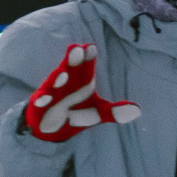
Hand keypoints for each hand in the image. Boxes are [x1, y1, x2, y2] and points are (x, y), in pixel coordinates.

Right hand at [23, 43, 140, 141]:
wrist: (52, 129)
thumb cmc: (76, 113)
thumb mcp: (97, 113)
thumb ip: (115, 112)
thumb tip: (138, 110)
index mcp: (81, 81)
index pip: (85, 67)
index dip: (88, 58)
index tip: (91, 48)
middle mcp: (66, 84)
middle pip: (69, 70)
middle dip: (72, 60)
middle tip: (76, 48)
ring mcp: (51, 94)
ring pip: (53, 84)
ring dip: (57, 77)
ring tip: (62, 73)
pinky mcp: (39, 107)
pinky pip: (40, 102)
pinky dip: (41, 100)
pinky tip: (44, 98)